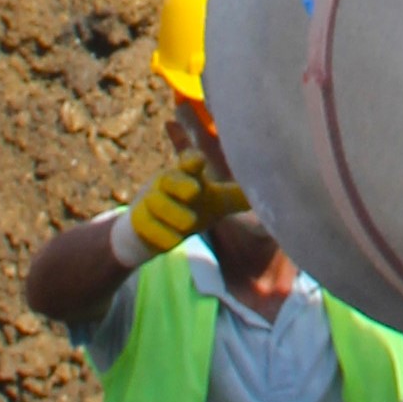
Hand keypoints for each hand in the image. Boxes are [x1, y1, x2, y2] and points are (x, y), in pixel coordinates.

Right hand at [122, 159, 252, 259]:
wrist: (146, 234)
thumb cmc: (187, 211)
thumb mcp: (214, 204)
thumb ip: (236, 197)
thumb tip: (267, 193)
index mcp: (185, 174)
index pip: (188, 161)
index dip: (192, 160)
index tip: (199, 161)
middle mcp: (165, 183)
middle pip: (171, 179)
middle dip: (181, 184)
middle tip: (195, 190)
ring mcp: (147, 200)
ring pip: (159, 204)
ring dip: (175, 216)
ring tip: (187, 224)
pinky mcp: (135, 220)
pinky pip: (148, 228)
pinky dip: (163, 236)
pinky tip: (170, 241)